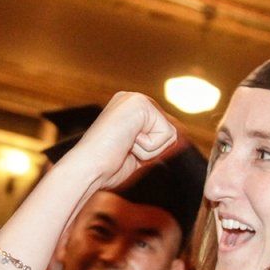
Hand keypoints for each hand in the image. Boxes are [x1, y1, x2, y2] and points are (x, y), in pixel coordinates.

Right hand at [61, 92, 178, 196]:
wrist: (87, 169)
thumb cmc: (105, 168)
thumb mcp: (138, 154)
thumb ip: (156, 145)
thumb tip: (182, 140)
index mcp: (130, 110)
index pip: (162, 131)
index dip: (151, 151)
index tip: (124, 152)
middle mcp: (133, 99)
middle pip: (169, 132)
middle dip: (152, 150)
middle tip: (124, 151)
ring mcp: (137, 99)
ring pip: (170, 134)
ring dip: (149, 150)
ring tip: (124, 147)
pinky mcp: (141, 105)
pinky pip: (166, 134)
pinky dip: (148, 147)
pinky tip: (126, 143)